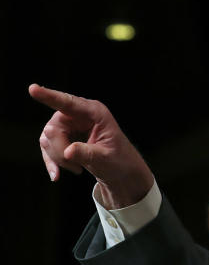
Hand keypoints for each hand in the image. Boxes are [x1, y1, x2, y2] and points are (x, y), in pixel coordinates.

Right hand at [31, 84, 152, 208]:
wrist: (121, 172)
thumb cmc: (119, 162)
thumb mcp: (105, 159)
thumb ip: (87, 153)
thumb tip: (68, 151)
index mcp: (95, 113)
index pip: (69, 103)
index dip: (50, 96)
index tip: (33, 89)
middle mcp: (80, 114)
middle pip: (54, 127)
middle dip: (60, 150)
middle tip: (76, 168)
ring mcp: (69, 123)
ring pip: (47, 138)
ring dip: (58, 158)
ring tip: (77, 169)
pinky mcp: (62, 135)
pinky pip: (47, 146)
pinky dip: (52, 161)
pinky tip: (57, 175)